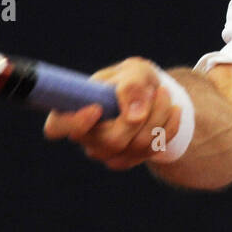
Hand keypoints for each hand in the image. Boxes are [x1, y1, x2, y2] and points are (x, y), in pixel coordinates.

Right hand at [42, 56, 182, 170]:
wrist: (151, 94)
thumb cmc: (133, 79)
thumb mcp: (135, 71)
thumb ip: (132, 85)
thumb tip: (134, 116)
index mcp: (73, 109)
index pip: (57, 126)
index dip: (74, 123)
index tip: (96, 108)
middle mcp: (85, 136)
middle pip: (110, 141)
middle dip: (143, 115)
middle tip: (159, 89)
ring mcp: (105, 153)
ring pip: (136, 146)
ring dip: (159, 117)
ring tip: (165, 93)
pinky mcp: (127, 160)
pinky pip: (152, 150)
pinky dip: (169, 127)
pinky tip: (174, 110)